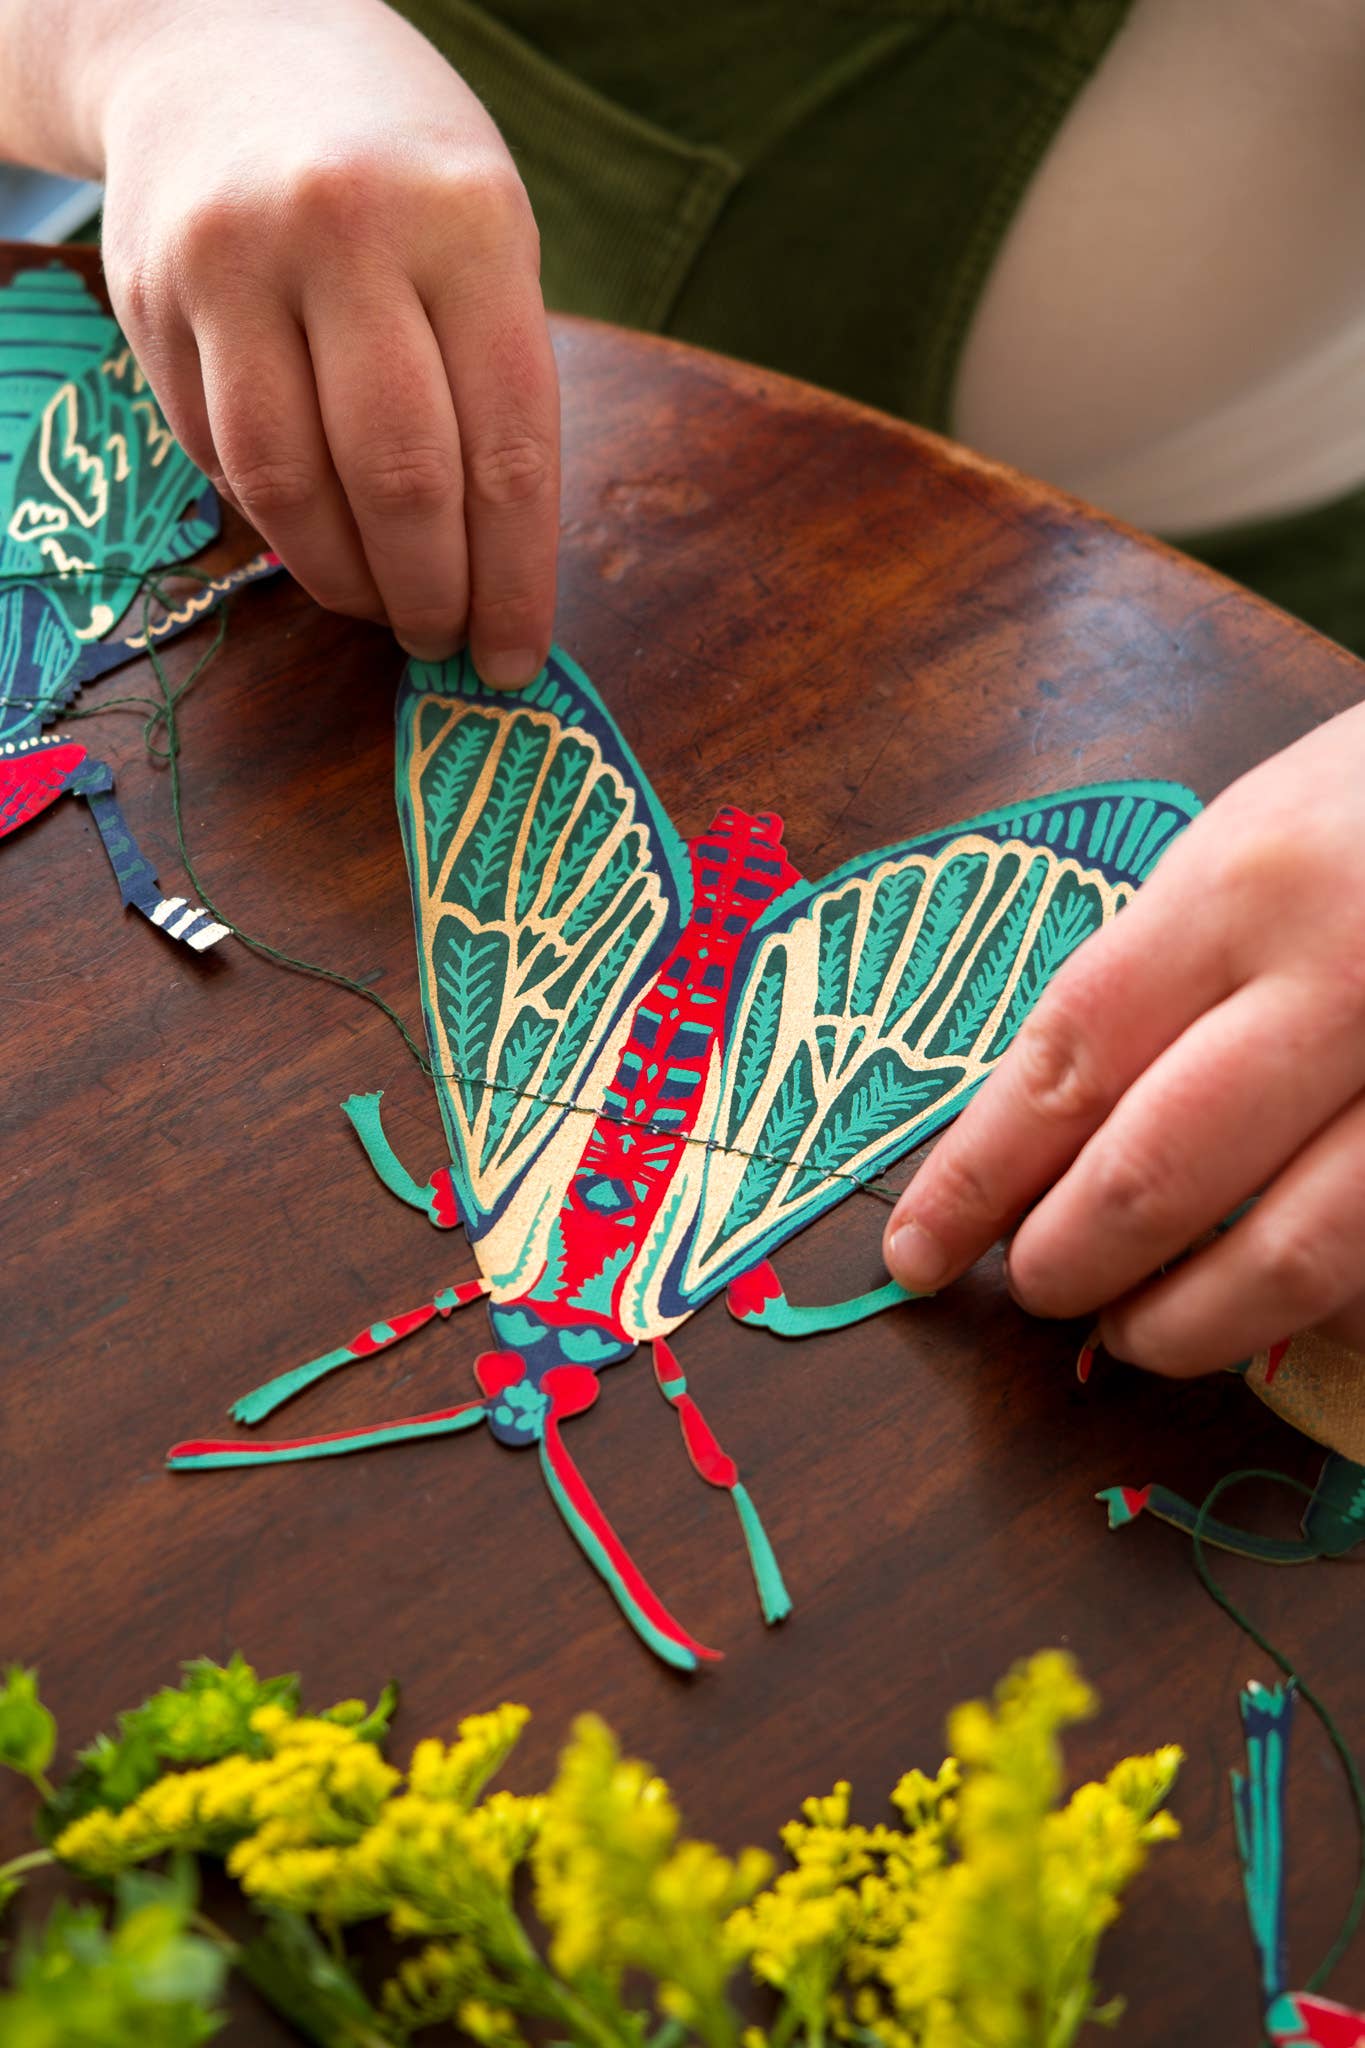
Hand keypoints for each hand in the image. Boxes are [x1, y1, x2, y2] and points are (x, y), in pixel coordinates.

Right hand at [97, 0, 557, 681]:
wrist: (217, 39)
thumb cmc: (391, 162)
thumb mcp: (483, 228)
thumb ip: (494, 379)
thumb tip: (498, 568)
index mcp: (464, 221)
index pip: (507, 450)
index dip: (516, 579)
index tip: (516, 659)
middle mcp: (343, 232)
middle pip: (399, 481)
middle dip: (431, 594)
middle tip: (444, 641)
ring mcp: (231, 262)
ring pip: (291, 487)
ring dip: (345, 581)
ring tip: (383, 607)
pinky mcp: (150, 296)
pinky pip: (221, 456)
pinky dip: (277, 522)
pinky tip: (315, 534)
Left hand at [883, 701, 1364, 1370]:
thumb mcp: (1255, 842)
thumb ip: (1161, 974)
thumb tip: (1049, 1126)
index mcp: (1247, 888)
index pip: (1066, 1063)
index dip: (975, 1178)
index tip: (917, 1250)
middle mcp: (1346, 984)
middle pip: (1157, 1175)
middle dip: (1067, 1261)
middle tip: (1032, 1290)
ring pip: (1292, 1259)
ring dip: (1185, 1320)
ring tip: (1134, 1328)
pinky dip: (1314, 1309)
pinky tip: (1268, 1304)